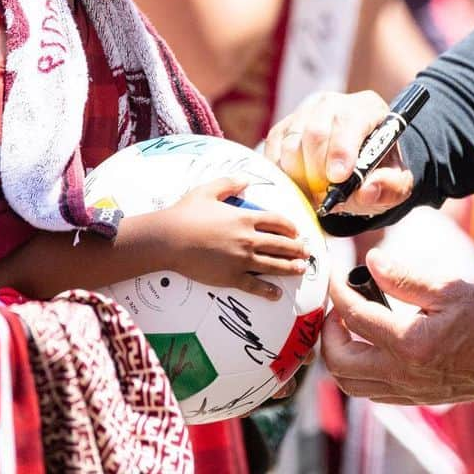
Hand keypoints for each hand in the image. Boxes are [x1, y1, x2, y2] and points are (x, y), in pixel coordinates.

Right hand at [154, 176, 310, 299]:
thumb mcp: (209, 190)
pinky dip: (267, 290)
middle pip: (281, 244)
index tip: (297, 231)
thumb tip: (246, 180)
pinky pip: (253, 285)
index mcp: (245, 218)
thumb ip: (230, 183)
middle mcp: (247, 239)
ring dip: (290, 268)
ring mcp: (240, 260)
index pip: (277, 222)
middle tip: (306, 252)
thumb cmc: (186, 213)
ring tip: (301, 269)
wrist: (168, 239)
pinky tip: (276, 294)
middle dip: (297, 248)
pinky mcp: (229, 277)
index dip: (290, 227)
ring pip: (273, 265)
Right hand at [264, 91, 413, 211]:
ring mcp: (307, 111)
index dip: (341, 149)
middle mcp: (335, 102)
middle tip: (323, 195)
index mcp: (368, 108)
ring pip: (291, 141)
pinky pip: (274, 147)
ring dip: (298, 175)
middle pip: (315, 130)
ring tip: (313, 193)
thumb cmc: (378, 172)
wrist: (359, 165)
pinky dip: (282, 172)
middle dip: (317, 170)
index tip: (338, 178)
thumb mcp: (395, 184)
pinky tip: (299, 185)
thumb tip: (367, 190)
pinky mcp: (285, 125)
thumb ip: (388, 187)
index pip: (349, 121)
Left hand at [322, 248, 473, 403]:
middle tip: (334, 305)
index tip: (332, 274)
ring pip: (352, 384)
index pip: (354, 317)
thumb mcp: (449, 288)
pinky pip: (372, 391)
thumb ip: (405, 277)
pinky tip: (371, 344)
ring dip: (339, 354)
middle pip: (340, 362)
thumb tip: (371, 261)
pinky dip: (359, 370)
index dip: (336, 292)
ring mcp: (409, 391)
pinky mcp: (417, 398)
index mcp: (410, 343)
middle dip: (327, 332)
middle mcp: (404, 374)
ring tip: (348, 324)